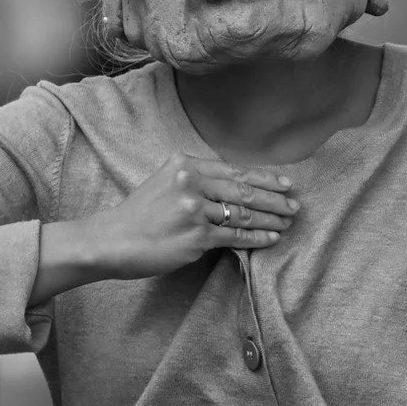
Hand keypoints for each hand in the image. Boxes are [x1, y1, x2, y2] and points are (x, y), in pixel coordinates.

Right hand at [34, 154, 296, 301]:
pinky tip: (272, 238)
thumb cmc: (139, 215)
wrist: (111, 240)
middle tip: (295, 205)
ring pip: (244, 214)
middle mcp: (191, 183)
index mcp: (185, 165)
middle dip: (275, 199)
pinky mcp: (196, 237)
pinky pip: (235, 236)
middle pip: (245, 190)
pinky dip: (257, 237)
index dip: (266, 178)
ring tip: (288, 222)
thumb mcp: (165, 182)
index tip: (286, 183)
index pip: (235, 171)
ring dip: (271, 219)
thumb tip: (235, 185)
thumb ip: (196, 179)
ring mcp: (195, 210)